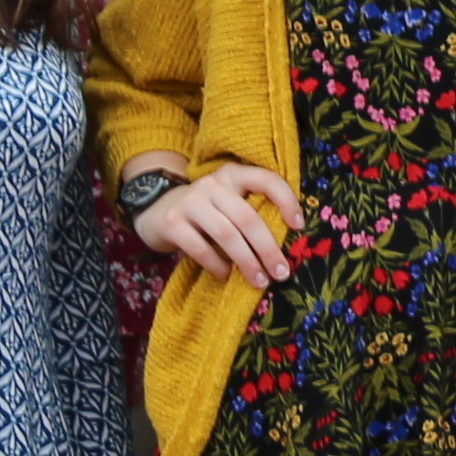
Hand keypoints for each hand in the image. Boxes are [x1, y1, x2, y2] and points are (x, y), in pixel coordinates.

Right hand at [140, 162, 298, 286]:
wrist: (156, 210)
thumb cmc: (206, 212)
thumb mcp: (229, 202)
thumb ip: (251, 212)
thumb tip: (284, 248)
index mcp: (233, 174)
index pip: (266, 180)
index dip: (287, 201)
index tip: (299, 227)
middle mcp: (212, 184)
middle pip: (248, 218)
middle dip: (268, 249)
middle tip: (282, 272)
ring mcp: (190, 202)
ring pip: (227, 235)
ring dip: (247, 262)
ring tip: (260, 281)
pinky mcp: (172, 222)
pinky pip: (201, 249)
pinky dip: (218, 266)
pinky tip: (228, 276)